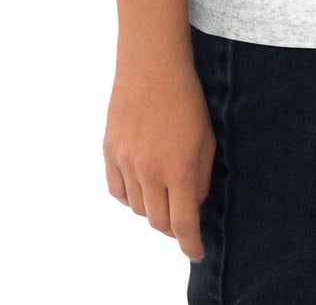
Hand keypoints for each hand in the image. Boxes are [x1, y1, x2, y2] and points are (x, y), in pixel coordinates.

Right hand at [103, 57, 216, 261]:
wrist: (152, 64)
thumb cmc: (187, 97)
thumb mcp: (206, 138)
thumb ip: (200, 177)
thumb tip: (193, 206)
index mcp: (179, 167)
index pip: (183, 223)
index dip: (191, 244)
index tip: (197, 252)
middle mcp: (149, 170)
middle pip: (158, 222)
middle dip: (173, 227)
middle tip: (182, 219)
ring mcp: (125, 162)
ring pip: (136, 208)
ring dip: (151, 208)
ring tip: (163, 190)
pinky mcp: (108, 152)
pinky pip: (117, 191)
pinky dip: (129, 196)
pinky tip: (140, 185)